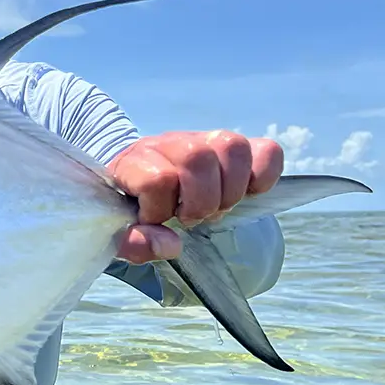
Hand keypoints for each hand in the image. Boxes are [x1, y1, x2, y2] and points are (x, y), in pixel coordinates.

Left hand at [109, 130, 283, 263]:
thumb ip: (134, 243)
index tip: (155, 219)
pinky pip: (265, 150)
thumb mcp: (118, 232)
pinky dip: (263, 176)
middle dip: (201, 201)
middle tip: (191, 217)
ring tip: (216, 206)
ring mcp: (202, 139)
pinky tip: (245, 193)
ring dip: (230, 189)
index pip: (158, 180)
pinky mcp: (230, 147)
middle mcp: (168, 143)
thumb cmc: (129, 209)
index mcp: (134, 162)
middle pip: (198, 158)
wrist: (132, 181)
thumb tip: (170, 245)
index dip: (160, 209)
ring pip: (232, 146)